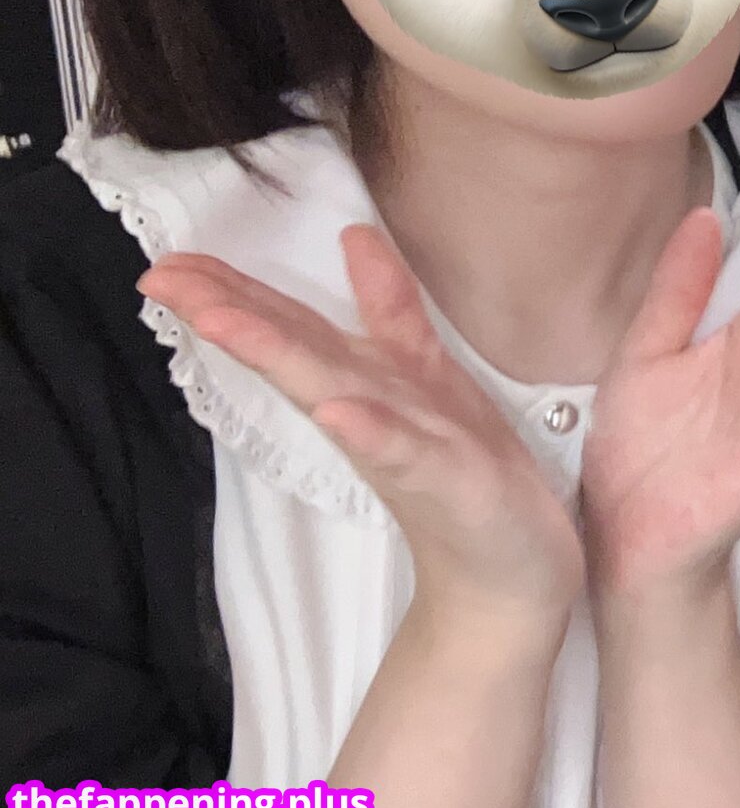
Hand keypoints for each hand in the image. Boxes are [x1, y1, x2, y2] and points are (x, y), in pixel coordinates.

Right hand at [138, 229, 583, 629]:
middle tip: (160, 277)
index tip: (168, 263)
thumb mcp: (429, 371)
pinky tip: (337, 413)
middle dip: (232, 313)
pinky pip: (407, 452)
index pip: (292, 329)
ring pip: (334, 392)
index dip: (236, 293)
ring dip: (281, 356)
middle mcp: (372, 412)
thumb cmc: (465, 470)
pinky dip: (371, 432)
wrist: (511, 572)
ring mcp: (407, 448)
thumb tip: (353, 235)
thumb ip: (388, 306)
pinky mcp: (450, 483)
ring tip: (221, 321)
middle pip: (296, 353)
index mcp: (367, 381)